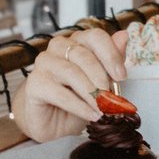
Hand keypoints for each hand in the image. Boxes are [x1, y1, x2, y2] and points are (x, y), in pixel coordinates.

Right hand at [12, 27, 128, 141]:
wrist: (55, 123)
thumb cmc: (79, 99)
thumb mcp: (102, 81)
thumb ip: (112, 60)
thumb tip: (124, 36)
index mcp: (77, 42)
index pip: (95, 36)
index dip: (111, 55)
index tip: (122, 76)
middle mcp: (58, 47)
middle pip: (84, 56)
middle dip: (102, 80)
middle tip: (113, 99)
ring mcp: (44, 63)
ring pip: (72, 73)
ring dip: (92, 95)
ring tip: (104, 110)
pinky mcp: (34, 84)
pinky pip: (60, 93)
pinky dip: (80, 107)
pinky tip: (92, 115)